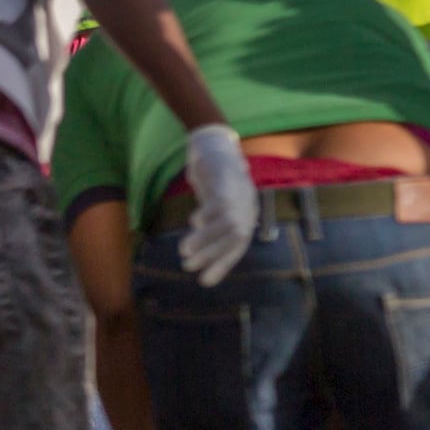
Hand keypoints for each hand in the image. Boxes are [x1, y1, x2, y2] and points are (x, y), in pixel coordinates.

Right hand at [176, 124, 258, 285]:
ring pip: (228, 223)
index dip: (222, 265)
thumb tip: (198, 256)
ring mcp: (239, 192)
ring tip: (183, 251)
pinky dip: (208, 214)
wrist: (216, 147)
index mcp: (245, 216)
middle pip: (236, 237)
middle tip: (188, 266)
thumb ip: (211, 227)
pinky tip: (194, 222)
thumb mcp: (215, 206)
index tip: (204, 282)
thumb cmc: (214, 182)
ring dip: (206, 239)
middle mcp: (246, 206)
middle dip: (213, 254)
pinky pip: (221, 201)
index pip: (238, 246)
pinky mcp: (227, 178)